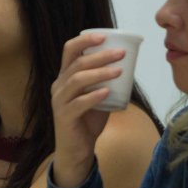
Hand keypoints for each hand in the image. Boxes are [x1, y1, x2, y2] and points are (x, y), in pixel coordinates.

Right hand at [50, 32, 121, 187]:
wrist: (77, 151)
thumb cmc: (88, 121)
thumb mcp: (97, 97)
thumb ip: (106, 82)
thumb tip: (129, 66)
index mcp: (65, 77)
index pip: (69, 50)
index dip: (85, 41)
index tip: (104, 36)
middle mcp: (59, 86)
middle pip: (76, 63)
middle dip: (100, 56)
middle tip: (121, 54)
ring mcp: (59, 101)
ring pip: (77, 80)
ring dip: (100, 73)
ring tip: (119, 71)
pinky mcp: (64, 117)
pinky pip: (78, 103)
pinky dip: (94, 96)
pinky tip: (107, 92)